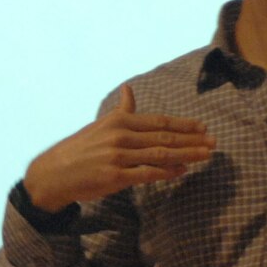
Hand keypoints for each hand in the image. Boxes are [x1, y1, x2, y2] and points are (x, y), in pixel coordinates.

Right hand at [23, 85, 216, 212]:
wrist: (53, 173)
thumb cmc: (79, 149)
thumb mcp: (100, 125)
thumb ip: (121, 110)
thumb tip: (129, 89)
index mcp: (118, 122)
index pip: (158, 122)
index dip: (183, 125)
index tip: (202, 127)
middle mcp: (120, 136)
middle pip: (164, 138)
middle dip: (192, 140)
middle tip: (214, 142)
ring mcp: (117, 157)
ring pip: (160, 155)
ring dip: (187, 155)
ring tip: (206, 155)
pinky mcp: (114, 177)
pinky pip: (147, 174)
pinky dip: (167, 172)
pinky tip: (182, 171)